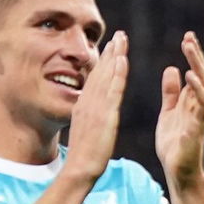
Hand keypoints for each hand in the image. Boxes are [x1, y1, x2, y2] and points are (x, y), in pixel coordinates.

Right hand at [64, 31, 127, 183]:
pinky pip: (112, 90)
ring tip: (123, 39)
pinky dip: (117, 73)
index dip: (103, 61)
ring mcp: (96, 107)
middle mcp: (88, 102)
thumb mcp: (84, 131)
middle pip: (101, 71)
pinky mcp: (105, 115)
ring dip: (115, 55)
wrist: (80, 169)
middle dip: (110, 52)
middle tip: (119, 35)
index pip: (95, 78)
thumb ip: (88, 117)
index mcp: (83, 105)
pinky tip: (122, 59)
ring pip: (107, 75)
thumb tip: (91, 113)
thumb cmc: (83, 156)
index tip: (111, 47)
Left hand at [155, 31, 203, 191]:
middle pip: (202, 76)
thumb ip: (172, 92)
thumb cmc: (174, 143)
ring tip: (190, 54)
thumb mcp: (168, 111)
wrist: (177, 170)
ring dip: (198, 71)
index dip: (193, 56)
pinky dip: (196, 94)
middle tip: (189, 37)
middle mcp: (198, 106)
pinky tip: (190, 78)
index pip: (195, 73)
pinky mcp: (195, 131)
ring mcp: (198, 118)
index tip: (187, 37)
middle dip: (196, 57)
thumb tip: (172, 68)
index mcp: (190, 101)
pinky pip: (199, 109)